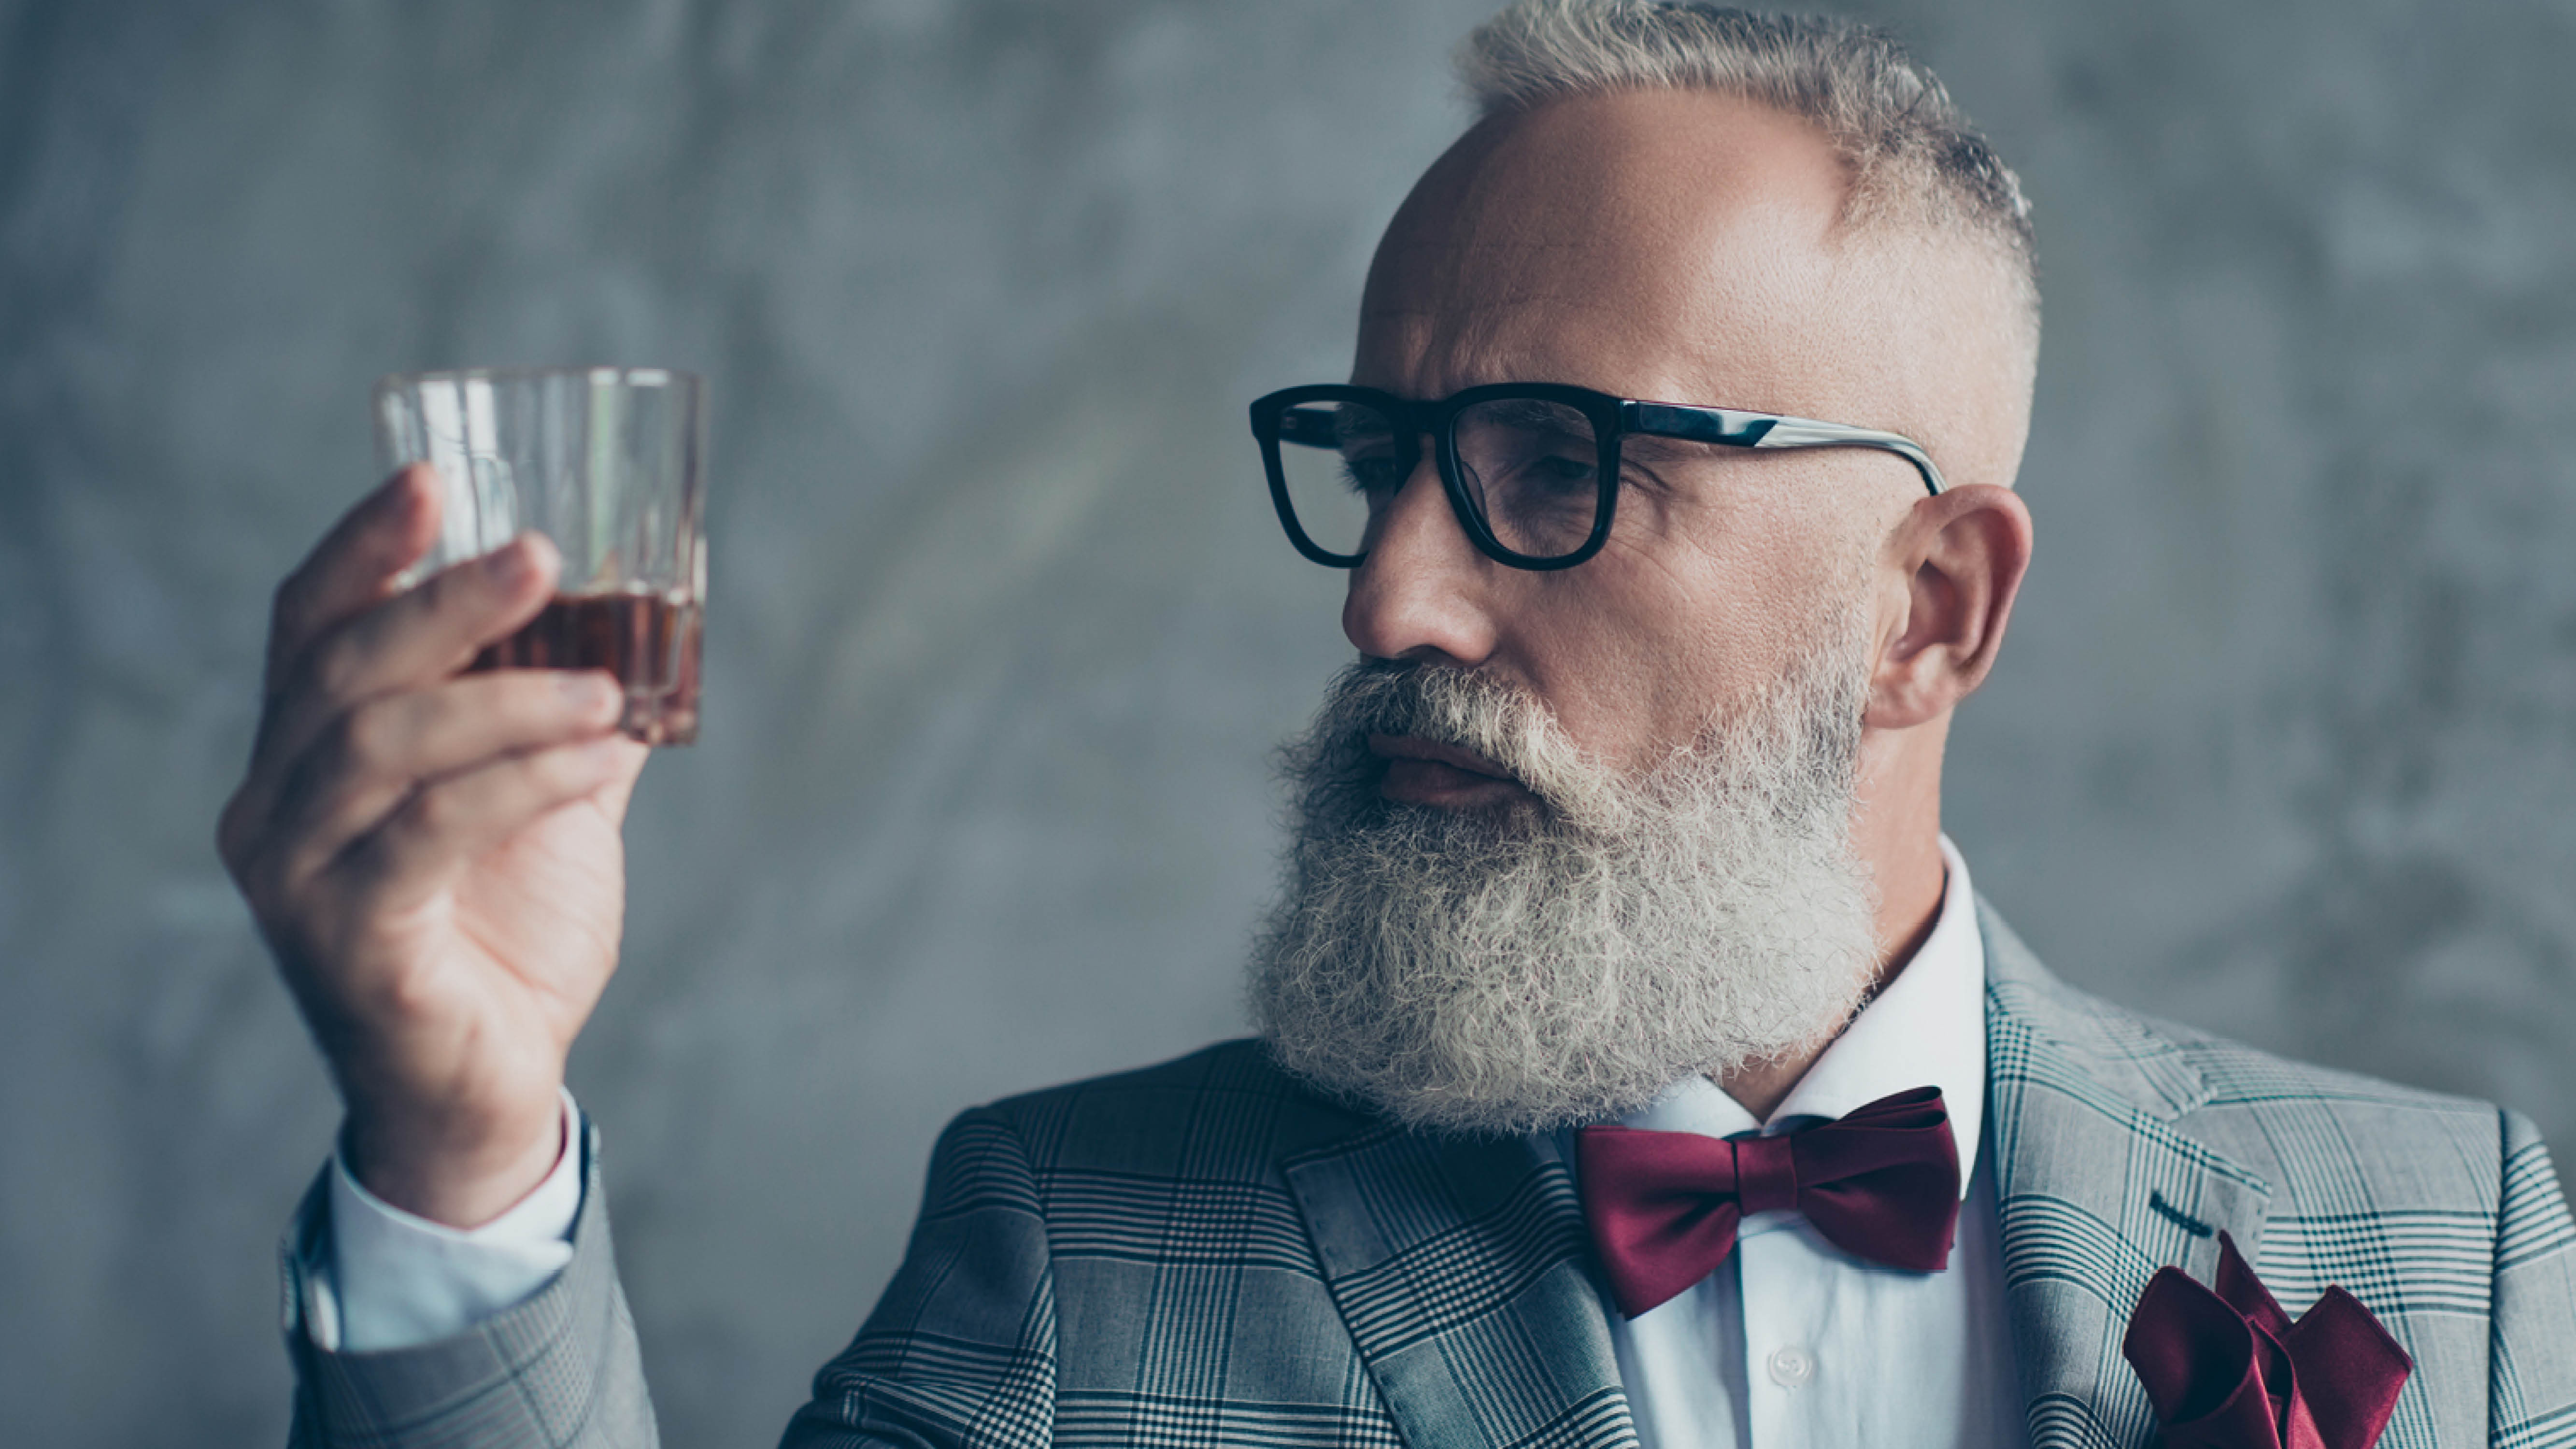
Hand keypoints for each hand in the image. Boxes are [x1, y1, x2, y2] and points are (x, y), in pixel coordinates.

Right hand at [219, 466, 648, 1226]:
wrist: (488, 1093)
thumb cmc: (507, 939)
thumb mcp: (546, 805)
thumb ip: (566, 719)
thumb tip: (642, 628)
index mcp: (306, 760)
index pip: (311, 627)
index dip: (364, 549)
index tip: (431, 479)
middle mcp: (276, 809)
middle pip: (342, 669)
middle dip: (443, 602)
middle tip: (540, 555)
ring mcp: (298, 878)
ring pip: (381, 745)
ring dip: (502, 698)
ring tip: (603, 686)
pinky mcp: (346, 940)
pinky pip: (429, 833)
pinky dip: (519, 781)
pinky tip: (594, 754)